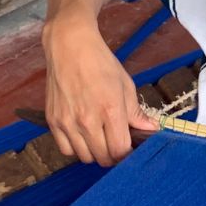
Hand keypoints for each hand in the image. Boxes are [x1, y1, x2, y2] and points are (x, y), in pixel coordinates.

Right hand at [39, 15, 157, 166]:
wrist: (70, 46)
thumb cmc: (101, 63)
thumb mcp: (125, 85)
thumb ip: (136, 112)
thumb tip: (151, 129)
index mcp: (110, 111)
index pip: (120, 151)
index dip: (128, 154)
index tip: (130, 148)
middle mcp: (87, 121)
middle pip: (103, 158)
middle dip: (113, 155)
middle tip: (115, 143)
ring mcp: (68, 122)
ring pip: (85, 157)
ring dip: (95, 153)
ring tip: (99, 138)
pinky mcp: (53, 121)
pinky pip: (66, 150)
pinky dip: (76, 148)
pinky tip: (82, 136)